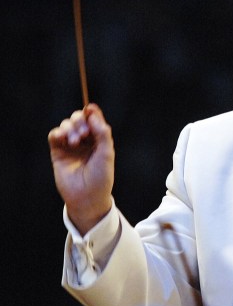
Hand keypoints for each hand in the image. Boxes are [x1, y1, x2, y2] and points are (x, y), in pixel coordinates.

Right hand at [48, 103, 113, 234]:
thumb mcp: (106, 153)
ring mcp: (70, 146)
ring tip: (76, 141)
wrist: (87, 197)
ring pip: (67, 125)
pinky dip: (57, 132)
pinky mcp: (58, 152)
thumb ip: (102, 132)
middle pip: (79, 119)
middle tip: (85, 132)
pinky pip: (54, 135)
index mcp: (99, 139)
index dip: (91, 112)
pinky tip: (63, 138)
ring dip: (71, 128)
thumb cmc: (101, 177)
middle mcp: (85, 141)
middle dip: (80, 121)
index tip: (90, 109)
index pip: (93, 120)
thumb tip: (93, 113)